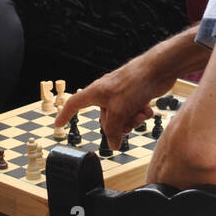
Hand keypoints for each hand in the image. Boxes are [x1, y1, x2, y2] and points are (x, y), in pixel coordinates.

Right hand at [54, 54, 177, 151]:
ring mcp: (120, 94)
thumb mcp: (119, 112)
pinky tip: (147, 110)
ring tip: (140, 115)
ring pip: (121, 117)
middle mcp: (105, 93)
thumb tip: (113, 146)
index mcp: (95, 93)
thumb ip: (113, 130)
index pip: (74, 104)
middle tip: (128, 125)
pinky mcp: (133, 95)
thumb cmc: (134, 83)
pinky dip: (139, 113)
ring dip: (132, 120)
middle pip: (104, 119)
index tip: (58, 124)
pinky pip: (132, 112)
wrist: (158, 69)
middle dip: (117, 126)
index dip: (65, 115)